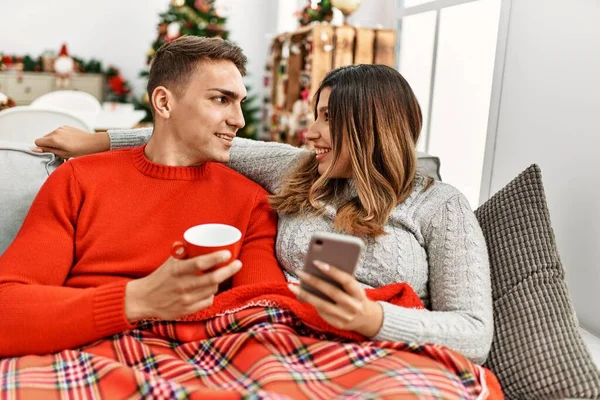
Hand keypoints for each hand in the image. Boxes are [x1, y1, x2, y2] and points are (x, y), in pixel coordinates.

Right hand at [32, 126, 109, 158]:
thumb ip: (48, 150)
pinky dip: (60, 137)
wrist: (94, 143)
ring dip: (54, 141)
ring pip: (51, 135)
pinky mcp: (66, 127)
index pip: (37, 141)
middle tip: (59, 151)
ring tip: (65, 147)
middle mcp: (56, 131)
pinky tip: (69, 142)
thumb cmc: (81, 151)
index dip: (42, 148)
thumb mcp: (63, 154)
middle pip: (44, 138)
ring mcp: (61, 128)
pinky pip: (58, 132)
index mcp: (54, 138)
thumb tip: (34, 149)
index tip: (50, 152)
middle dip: (48, 145)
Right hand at [124, 250, 241, 322]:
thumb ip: (184, 252)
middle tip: (238, 263)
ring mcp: (185, 300)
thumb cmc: (161, 276)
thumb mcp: (170, 262)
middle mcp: (182, 286)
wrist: (144, 299)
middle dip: (228, 270)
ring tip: (220, 274)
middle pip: (212, 279)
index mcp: (176, 270)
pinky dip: (211, 294)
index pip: (199, 264)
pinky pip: (207, 301)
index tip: (228, 253)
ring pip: (212, 289)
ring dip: (219, 281)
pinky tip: (209, 289)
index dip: (216, 258)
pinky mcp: (187, 311)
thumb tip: (199, 238)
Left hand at [288, 261, 382, 336]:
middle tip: (299, 272)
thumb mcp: (353, 288)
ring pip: (322, 305)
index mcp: (359, 293)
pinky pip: (321, 312)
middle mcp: (353, 306)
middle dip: (314, 281)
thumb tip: (317, 270)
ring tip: (292, 286)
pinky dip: (310, 302)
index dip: (333, 271)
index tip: (317, 262)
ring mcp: (345, 317)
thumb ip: (341, 281)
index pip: (346, 280)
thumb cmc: (354, 296)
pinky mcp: (337, 324)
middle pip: (331, 292)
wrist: (365, 318)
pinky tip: (300, 295)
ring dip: (305, 294)